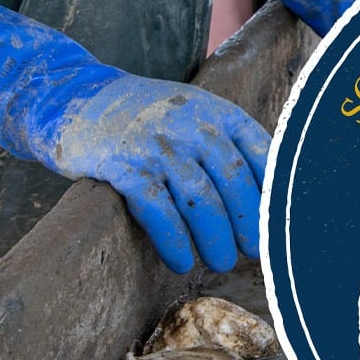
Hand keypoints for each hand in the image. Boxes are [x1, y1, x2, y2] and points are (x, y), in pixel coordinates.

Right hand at [0, 0, 268, 273]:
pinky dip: (173, 239)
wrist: (75, 97)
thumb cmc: (147, 119)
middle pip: (234, 183)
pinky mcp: (123, 164)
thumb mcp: (195, 118)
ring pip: (201, 200)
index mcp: (219, 113)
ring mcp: (157, 143)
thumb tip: (273, 201)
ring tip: (221, 262)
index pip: (263, 157)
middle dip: (250, 225)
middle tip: (255, 253)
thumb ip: (230, 148)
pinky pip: (157, 208)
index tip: (284, 228)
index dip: (276, 197)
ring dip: (216, 239)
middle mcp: (192, 124)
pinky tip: (181, 261)